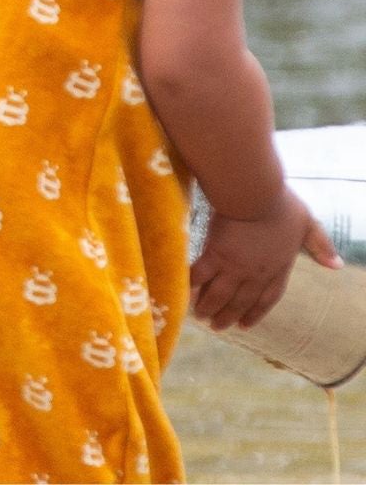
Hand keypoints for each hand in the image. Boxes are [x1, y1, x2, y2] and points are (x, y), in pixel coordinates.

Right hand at [192, 187, 338, 328]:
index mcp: (278, 267)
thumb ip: (321, 245)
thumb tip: (337, 265)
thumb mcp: (308, 223)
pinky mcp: (216, 253)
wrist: (256, 194)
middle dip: (228, 316)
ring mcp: (235, 265)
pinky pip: (201, 274)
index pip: (268, 297)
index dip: (256, 312)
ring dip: (209, 306)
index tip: (245, 324)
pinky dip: (192, 284)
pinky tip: (184, 290)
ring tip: (199, 316)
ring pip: (220, 293)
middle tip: (216, 326)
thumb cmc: (281, 205)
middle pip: (241, 301)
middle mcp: (256, 273)